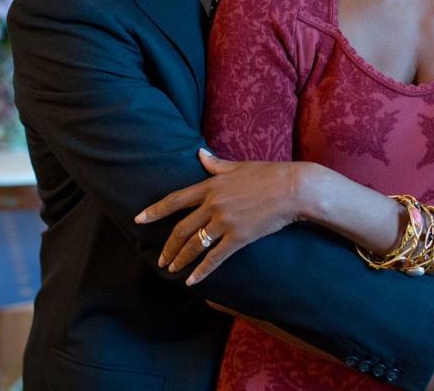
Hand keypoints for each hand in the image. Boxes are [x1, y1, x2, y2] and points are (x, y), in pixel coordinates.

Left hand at [135, 149, 302, 284]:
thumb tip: (200, 153)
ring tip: (171, 269)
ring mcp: (225, 222)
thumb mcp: (239, 166)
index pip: (175, 200)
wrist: (294, 188)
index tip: (139, 219)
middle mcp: (213, 204)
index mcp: (211, 185)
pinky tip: (192, 281)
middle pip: (182, 228)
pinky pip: (215, 257)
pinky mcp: (239, 237)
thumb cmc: (269, 174)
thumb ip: (216, 163)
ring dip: (180, 259)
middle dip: (168, 246)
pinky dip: (202, 271)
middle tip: (160, 259)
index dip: (155, 211)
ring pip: (195, 245)